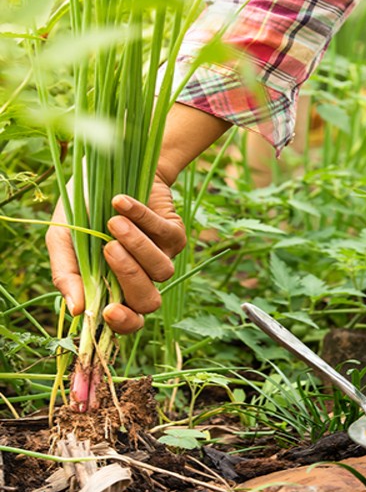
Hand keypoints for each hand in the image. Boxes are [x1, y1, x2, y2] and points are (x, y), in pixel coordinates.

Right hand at [46, 172, 185, 333]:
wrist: (104, 169)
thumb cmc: (81, 210)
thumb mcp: (64, 240)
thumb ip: (67, 274)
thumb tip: (76, 311)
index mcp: (113, 289)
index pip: (127, 322)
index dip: (123, 323)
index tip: (109, 310)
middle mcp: (142, 279)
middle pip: (149, 302)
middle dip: (130, 277)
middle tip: (109, 248)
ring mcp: (162, 258)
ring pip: (163, 271)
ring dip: (138, 246)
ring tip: (114, 223)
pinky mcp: (176, 235)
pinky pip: (165, 234)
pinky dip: (142, 217)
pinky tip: (121, 202)